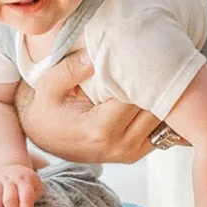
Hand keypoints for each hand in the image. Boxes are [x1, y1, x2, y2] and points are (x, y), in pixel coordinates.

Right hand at [17, 49, 161, 162]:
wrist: (44, 137)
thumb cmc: (47, 109)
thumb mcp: (49, 85)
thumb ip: (70, 69)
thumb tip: (94, 55)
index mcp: (100, 129)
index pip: (136, 98)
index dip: (143, 75)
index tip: (144, 53)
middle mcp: (119, 145)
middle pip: (155, 111)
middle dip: (158, 85)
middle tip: (158, 58)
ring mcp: (129, 153)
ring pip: (163, 123)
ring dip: (163, 99)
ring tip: (159, 73)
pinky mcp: (135, 153)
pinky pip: (160, 132)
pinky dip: (160, 113)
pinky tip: (153, 92)